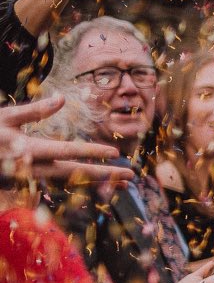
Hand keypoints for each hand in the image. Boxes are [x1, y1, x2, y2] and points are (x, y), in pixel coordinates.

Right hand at [0, 96, 127, 184]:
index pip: (67, 151)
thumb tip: (62, 99)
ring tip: (121, 181)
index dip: (92, 152)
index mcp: (28, 149)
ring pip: (70, 181)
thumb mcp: (6, 117)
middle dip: (105, 174)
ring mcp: (30, 179)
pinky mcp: (28, 183)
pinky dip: (79, 183)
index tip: (115, 152)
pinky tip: (98, 181)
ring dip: (96, 181)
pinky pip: (59, 183)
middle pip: (75, 173)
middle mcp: (33, 168)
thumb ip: (36, 111)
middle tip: (132, 175)